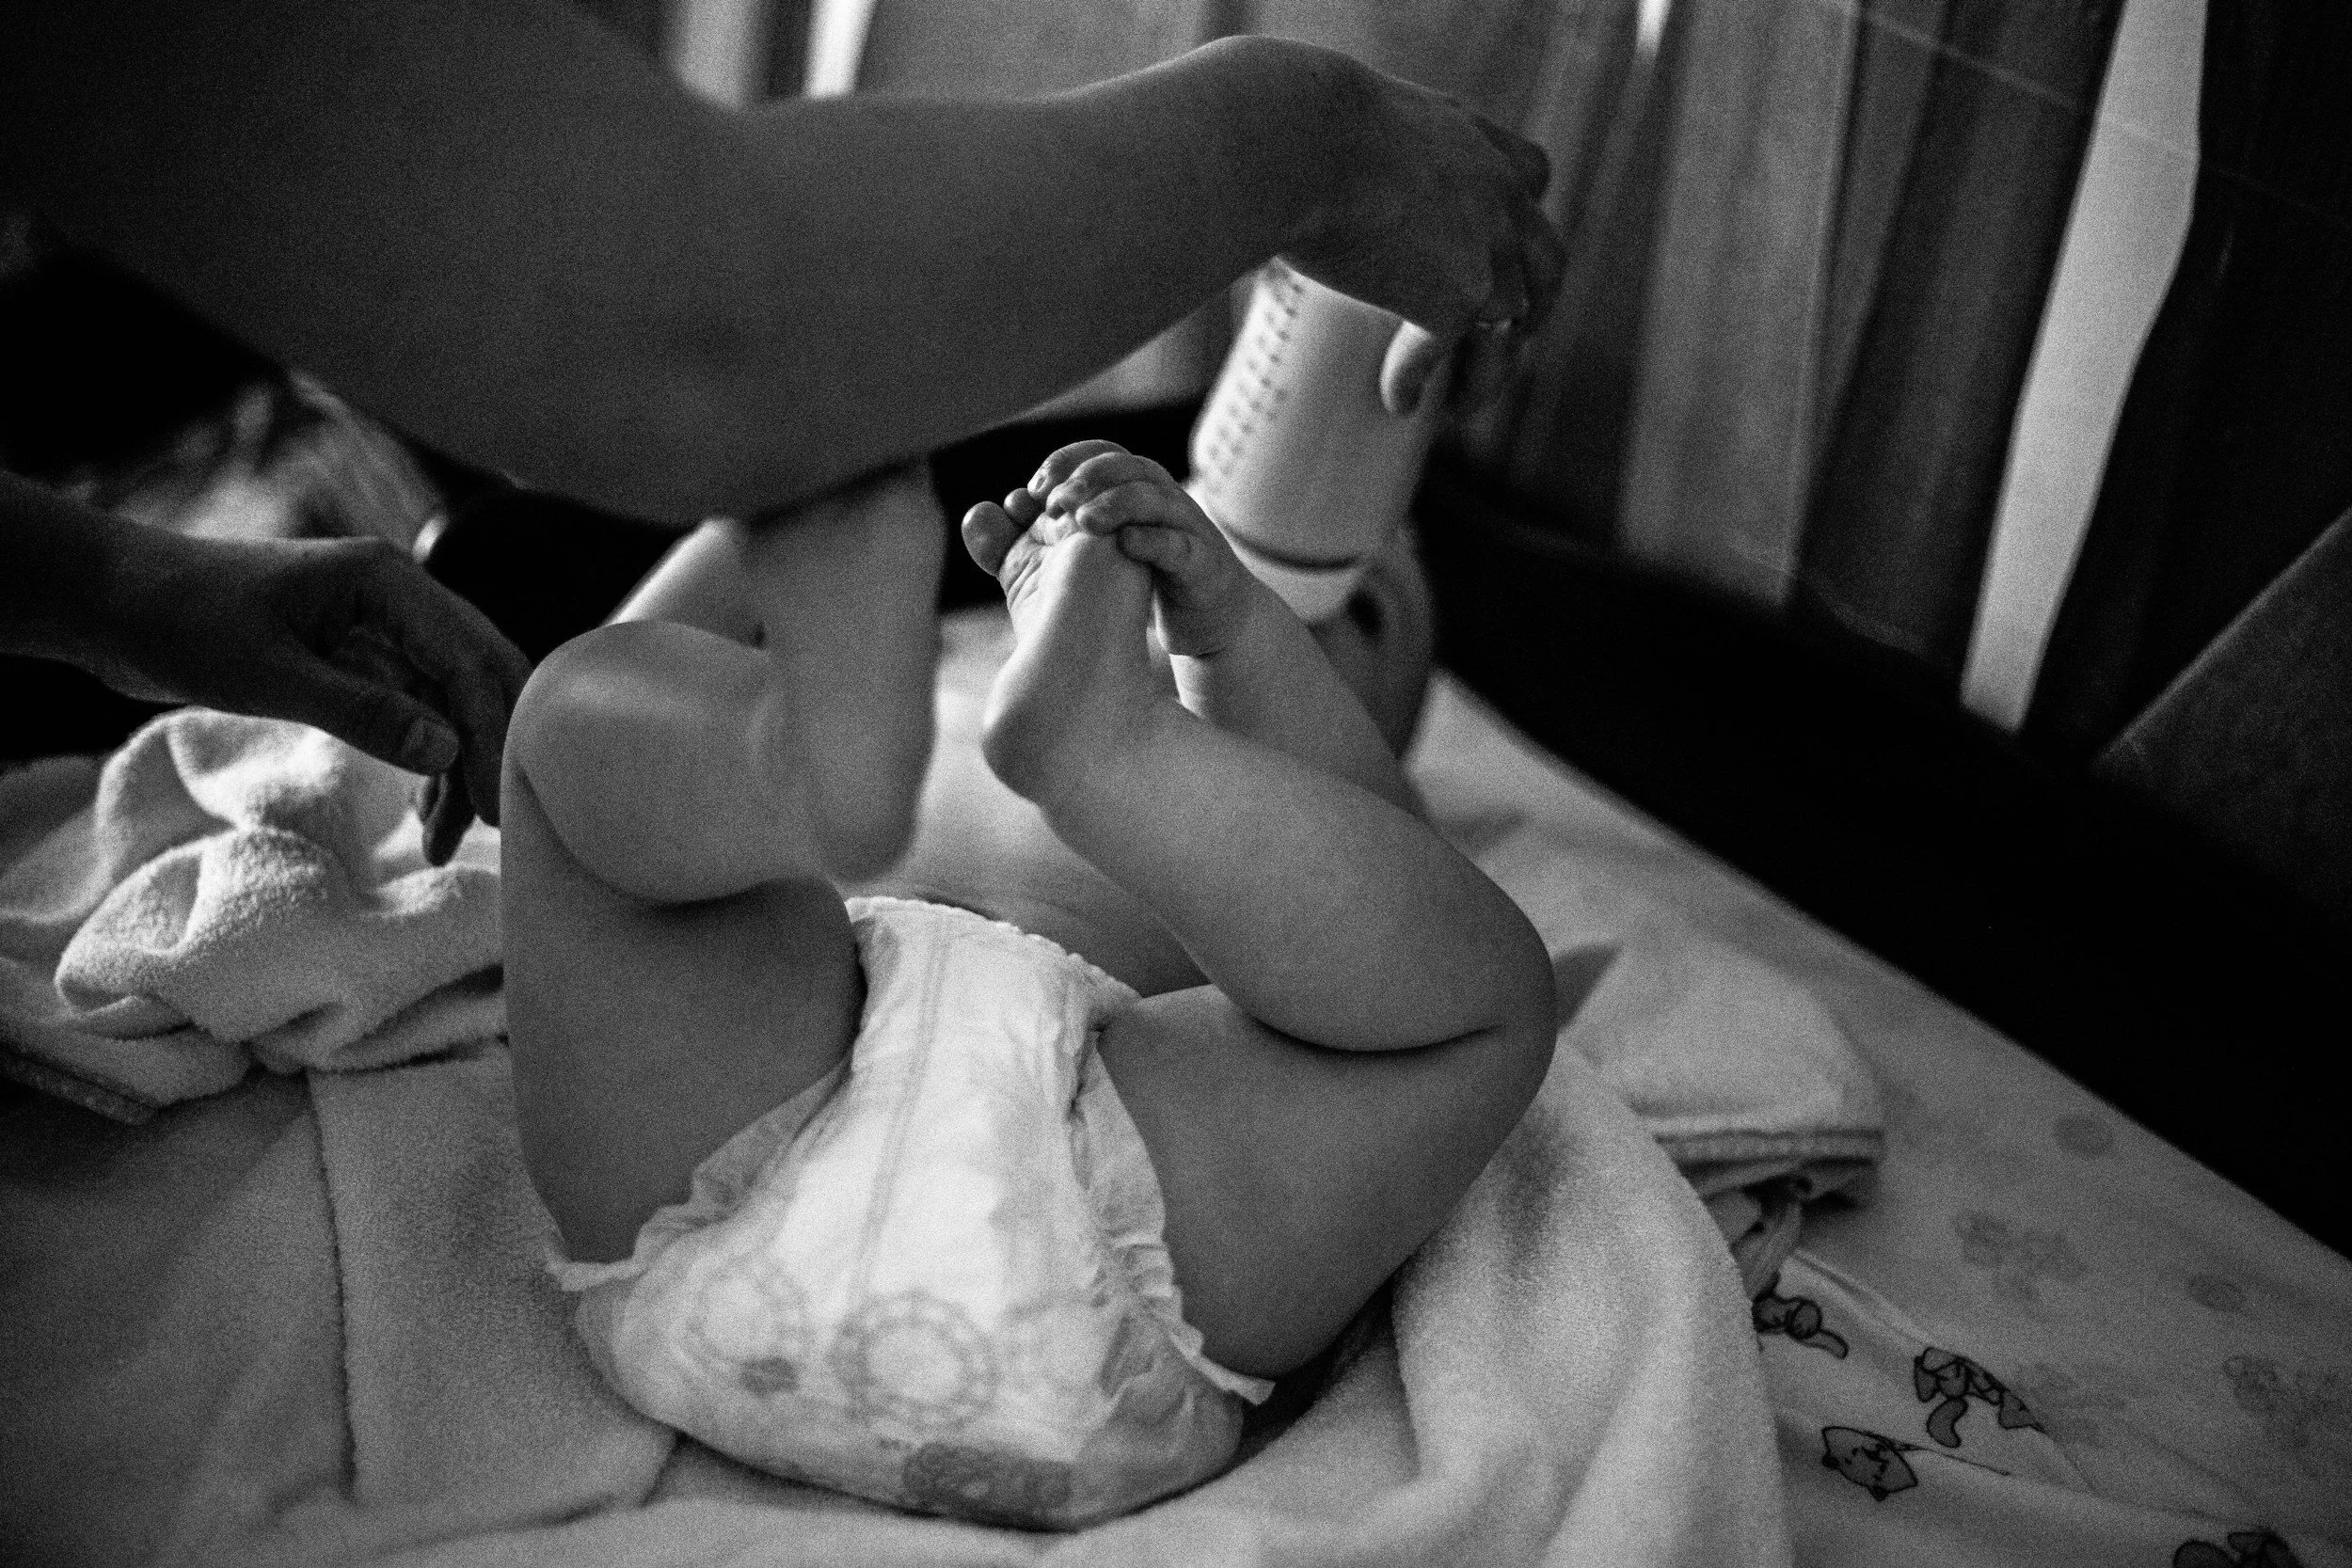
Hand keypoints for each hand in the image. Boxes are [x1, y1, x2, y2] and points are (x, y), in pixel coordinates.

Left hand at [93, 528, 530, 863]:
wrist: (111, 601)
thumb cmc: (179, 620)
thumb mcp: (268, 674)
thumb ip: (361, 710)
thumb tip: (446, 750)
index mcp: (386, 582)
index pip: (468, 660)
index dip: (489, 734)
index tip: (491, 807)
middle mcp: (398, 599)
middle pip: (479, 677)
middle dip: (488, 752)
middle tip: (492, 827)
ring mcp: (381, 628)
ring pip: (451, 702)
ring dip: (456, 768)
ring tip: (441, 842)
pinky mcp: (359, 657)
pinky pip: (417, 711)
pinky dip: (425, 760)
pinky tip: (421, 810)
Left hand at [1012, 439, 1269, 657]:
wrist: (1208, 617)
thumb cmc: (1144, 579)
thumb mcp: (1091, 554)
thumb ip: (1036, 537)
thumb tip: (997, 507)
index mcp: (1133, 488)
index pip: (1101, 454)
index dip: (1066, 462)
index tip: (1033, 489)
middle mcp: (1162, 497)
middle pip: (1127, 467)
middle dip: (1087, 478)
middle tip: (1052, 501)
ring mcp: (1186, 527)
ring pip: (1154, 499)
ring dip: (1117, 503)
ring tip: (1082, 521)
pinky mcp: (1203, 563)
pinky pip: (1180, 544)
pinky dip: (1154, 541)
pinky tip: (1125, 545)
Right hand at [1267, 42, 1565, 414]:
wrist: (1301, 141)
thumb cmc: (1295, 123)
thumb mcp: (1350, 120)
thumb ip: (1365, 153)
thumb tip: (1311, 178)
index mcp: (1473, 140)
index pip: (1530, 175)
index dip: (1521, 216)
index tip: (1505, 243)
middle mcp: (1499, 191)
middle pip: (1546, 261)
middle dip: (1534, 304)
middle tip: (1511, 338)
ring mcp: (1489, 247)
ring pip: (1510, 322)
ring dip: (1487, 370)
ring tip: (1461, 406)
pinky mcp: (1458, 297)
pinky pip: (1443, 353)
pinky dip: (1414, 379)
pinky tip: (1398, 401)